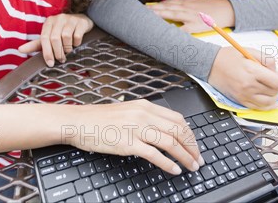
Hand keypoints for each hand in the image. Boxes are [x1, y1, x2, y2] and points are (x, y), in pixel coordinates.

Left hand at [19, 14, 92, 65]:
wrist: (81, 21)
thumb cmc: (62, 31)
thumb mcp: (49, 36)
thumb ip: (36, 44)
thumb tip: (20, 50)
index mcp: (49, 22)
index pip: (44, 38)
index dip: (47, 52)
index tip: (50, 63)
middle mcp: (58, 19)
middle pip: (54, 38)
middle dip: (58, 52)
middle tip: (61, 59)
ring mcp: (70, 19)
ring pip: (66, 37)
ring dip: (67, 48)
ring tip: (68, 51)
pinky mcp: (80, 22)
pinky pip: (77, 36)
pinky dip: (76, 43)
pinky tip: (76, 43)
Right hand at [65, 100, 203, 174]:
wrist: (79, 122)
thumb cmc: (100, 119)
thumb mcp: (127, 111)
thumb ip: (145, 117)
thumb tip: (164, 129)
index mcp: (146, 106)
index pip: (178, 119)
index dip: (190, 134)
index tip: (195, 145)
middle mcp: (144, 115)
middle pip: (178, 131)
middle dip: (192, 146)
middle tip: (198, 158)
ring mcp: (136, 128)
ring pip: (171, 142)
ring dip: (185, 156)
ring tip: (191, 166)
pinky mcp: (128, 143)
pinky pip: (155, 155)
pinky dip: (168, 164)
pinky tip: (174, 170)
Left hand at [149, 0, 234, 32]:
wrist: (226, 10)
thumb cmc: (210, 7)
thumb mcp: (195, 1)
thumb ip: (179, 1)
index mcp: (186, 3)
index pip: (168, 3)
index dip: (157, 5)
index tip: (146, 7)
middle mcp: (187, 8)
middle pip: (168, 8)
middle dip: (155, 9)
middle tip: (143, 11)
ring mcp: (191, 17)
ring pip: (173, 15)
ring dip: (161, 15)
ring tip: (150, 16)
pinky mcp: (196, 26)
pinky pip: (183, 29)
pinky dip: (175, 30)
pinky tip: (167, 32)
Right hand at [208, 47, 277, 109]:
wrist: (210, 65)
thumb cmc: (228, 57)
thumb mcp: (249, 51)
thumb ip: (266, 58)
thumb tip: (275, 69)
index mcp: (252, 71)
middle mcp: (249, 85)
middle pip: (274, 91)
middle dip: (277, 85)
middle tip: (272, 79)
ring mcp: (244, 95)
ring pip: (269, 102)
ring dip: (273, 96)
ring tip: (270, 89)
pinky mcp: (240, 100)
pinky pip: (259, 108)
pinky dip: (267, 106)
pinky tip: (270, 101)